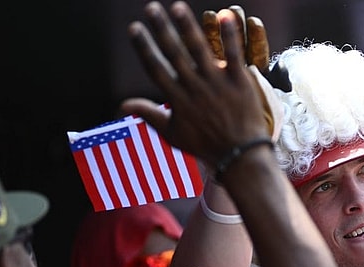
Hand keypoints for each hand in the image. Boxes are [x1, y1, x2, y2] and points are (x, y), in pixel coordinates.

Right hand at [120, 1, 272, 169]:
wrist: (240, 156)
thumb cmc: (206, 146)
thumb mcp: (173, 135)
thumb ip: (149, 115)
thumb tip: (123, 105)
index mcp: (177, 100)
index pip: (156, 68)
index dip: (144, 47)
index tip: (135, 28)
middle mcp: (195, 89)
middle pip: (174, 53)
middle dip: (161, 29)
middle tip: (151, 7)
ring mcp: (218, 85)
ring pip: (200, 51)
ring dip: (188, 27)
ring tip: (177, 7)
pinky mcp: (240, 83)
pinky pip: (234, 56)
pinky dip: (230, 37)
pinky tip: (225, 16)